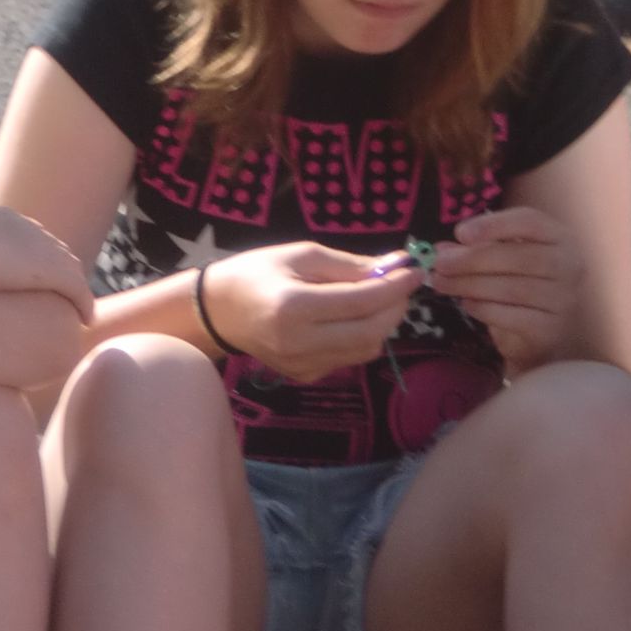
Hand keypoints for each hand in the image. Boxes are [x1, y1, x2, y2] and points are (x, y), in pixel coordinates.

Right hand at [0, 205, 95, 322]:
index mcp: (1, 220)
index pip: (27, 238)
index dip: (33, 258)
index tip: (31, 276)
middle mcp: (27, 230)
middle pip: (55, 251)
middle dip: (61, 271)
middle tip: (63, 295)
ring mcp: (42, 250)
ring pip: (70, 270)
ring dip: (74, 289)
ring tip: (75, 309)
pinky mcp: (50, 271)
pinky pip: (77, 290)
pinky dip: (84, 303)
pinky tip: (85, 319)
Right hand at [201, 242, 423, 382]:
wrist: (216, 311)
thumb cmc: (255, 273)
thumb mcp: (301, 255)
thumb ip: (350, 264)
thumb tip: (395, 265)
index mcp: (294, 307)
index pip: (361, 302)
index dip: (394, 286)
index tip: (414, 269)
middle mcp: (299, 342)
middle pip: (371, 332)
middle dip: (394, 307)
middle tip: (399, 285)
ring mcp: (302, 364)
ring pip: (366, 349)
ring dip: (381, 324)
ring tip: (377, 299)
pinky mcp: (304, 375)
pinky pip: (349, 358)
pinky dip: (361, 337)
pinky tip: (349, 319)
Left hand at [429, 206, 582, 373]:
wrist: (541, 331)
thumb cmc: (520, 284)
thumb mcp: (501, 260)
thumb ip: (475, 250)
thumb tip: (442, 251)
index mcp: (559, 238)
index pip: (530, 221)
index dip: (493, 225)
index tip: (459, 233)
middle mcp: (570, 265)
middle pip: (519, 256)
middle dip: (472, 260)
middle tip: (439, 264)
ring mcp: (564, 299)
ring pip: (512, 288)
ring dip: (469, 285)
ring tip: (441, 283)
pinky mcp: (551, 328)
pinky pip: (512, 316)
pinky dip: (483, 308)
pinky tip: (466, 304)